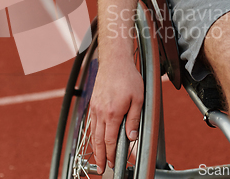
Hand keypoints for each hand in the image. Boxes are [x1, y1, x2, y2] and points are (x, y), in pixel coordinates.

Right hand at [89, 57, 143, 173]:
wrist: (114, 62)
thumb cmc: (128, 78)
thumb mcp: (138, 99)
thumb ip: (134, 119)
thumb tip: (131, 137)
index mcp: (113, 113)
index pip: (110, 140)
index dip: (111, 155)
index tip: (113, 164)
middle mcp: (101, 112)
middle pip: (98, 140)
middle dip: (100, 156)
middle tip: (101, 168)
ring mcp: (95, 107)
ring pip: (93, 133)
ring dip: (95, 148)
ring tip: (97, 158)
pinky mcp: (93, 103)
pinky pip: (91, 123)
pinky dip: (92, 134)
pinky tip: (95, 139)